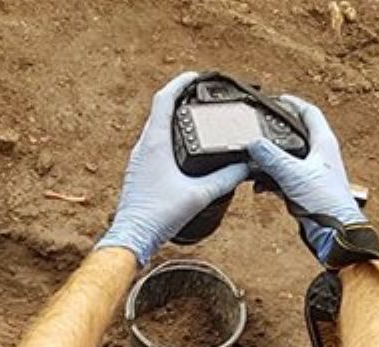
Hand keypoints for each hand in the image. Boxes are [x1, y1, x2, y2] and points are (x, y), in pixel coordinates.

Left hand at [96, 72, 251, 264]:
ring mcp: (138, 160)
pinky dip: (168, 138)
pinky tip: (182, 149)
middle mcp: (143, 146)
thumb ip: (225, 179)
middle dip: (180, 99)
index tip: (196, 76)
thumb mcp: (198, 195)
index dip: (180, 82)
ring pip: (155, 128)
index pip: (164, 99)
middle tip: (201, 96)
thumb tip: (246, 167)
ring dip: (173, 119)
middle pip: (159, 111)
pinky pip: (153, 145)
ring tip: (194, 118)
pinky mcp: (138, 172)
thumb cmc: (157, 216)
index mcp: (154, 143)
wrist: (131, 238)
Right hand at [247, 97, 366, 264]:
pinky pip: (284, 178)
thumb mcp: (293, 175)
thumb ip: (271, 158)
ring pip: (288, 157)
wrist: (335, 232)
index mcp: (324, 143)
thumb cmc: (325, 202)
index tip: (277, 99)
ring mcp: (313, 172)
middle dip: (277, 132)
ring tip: (254, 159)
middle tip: (259, 127)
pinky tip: (259, 186)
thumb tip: (253, 143)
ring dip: (271, 159)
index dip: (293, 103)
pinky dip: (271, 179)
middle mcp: (320, 155)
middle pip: (296, 134)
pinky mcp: (306, 190)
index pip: (309, 113)